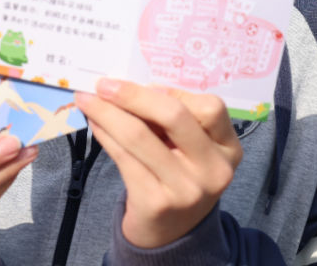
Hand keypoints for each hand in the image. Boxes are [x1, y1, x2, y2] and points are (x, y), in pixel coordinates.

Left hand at [75, 79, 241, 248]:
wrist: (170, 233)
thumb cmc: (178, 176)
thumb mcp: (190, 149)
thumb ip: (173, 119)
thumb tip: (130, 83)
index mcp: (228, 148)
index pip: (210, 107)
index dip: (174, 91)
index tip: (144, 83)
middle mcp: (214, 169)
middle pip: (174, 115)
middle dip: (132, 94)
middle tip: (103, 84)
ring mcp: (187, 189)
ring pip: (139, 135)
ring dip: (107, 112)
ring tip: (88, 100)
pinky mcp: (157, 203)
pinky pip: (123, 157)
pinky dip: (105, 135)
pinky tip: (95, 124)